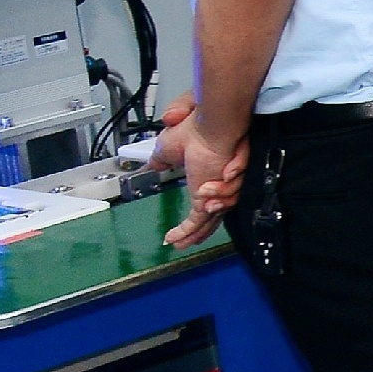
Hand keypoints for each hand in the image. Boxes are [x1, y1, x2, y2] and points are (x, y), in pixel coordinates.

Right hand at [155, 95, 247, 248]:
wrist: (207, 126)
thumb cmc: (193, 130)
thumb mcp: (168, 147)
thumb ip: (163, 159)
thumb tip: (155, 163)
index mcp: (210, 175)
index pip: (210, 201)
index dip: (200, 215)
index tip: (183, 229)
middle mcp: (217, 185)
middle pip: (214, 216)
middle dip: (198, 233)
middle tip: (181, 245)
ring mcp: (216, 191)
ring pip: (209, 219)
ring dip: (191, 226)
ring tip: (181, 229)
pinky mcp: (211, 194)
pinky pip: (200, 218)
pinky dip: (186, 230)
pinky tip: (173, 238)